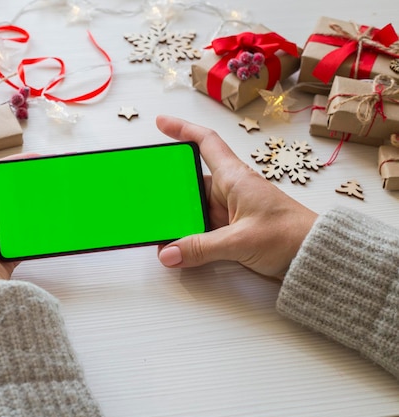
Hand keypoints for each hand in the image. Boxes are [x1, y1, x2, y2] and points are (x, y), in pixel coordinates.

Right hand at [155, 115, 317, 278]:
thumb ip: (201, 248)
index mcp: (235, 177)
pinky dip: (189, 234)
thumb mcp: (241, 241)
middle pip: (190, 181)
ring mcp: (231, 209)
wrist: (316, 255)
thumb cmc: (290, 235)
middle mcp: (230, 189)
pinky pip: (203, 226)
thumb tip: (168, 252)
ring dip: (178, 218)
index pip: (205, 143)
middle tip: (146, 195)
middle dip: (169, 189)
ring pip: (195, 207)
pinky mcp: (233, 228)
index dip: (182, 129)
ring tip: (158, 227)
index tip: (161, 123)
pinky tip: (176, 246)